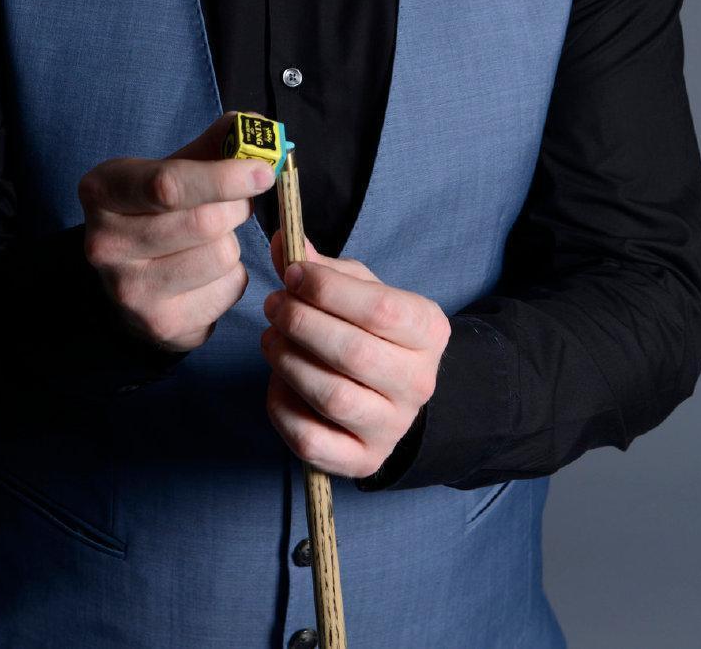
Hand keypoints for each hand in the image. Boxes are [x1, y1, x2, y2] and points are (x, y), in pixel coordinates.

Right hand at [77, 112, 273, 352]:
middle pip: (204, 222)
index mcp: (103, 190)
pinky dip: (233, 277)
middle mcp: (104, 243)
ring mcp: (128, 290)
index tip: (263, 171)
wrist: (130, 279)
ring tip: (211, 242)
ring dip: (233, 244)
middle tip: (236, 204)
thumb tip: (261, 128)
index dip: (224, 176)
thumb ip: (217, 143)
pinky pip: (228, 290)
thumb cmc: (159, 210)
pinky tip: (207, 274)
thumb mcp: (175, 167)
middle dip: (237, 208)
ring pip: (222, 256)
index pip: (169, 184)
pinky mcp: (160, 323)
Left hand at [260, 229, 451, 478]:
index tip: (292, 274)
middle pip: (353, 352)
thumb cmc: (373, 329)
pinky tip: (277, 382)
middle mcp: (419, 382)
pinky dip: (282, 409)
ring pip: (332, 397)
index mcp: (429, 330)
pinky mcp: (364, 460)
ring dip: (288, 362)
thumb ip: (322, 266)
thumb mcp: (359, 288)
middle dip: (300, 323)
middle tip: (273, 305)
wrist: (396, 392)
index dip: (327, 289)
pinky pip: (312, 441)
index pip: (379, 309)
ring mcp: (393, 427)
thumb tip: (284, 239)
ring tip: (271, 340)